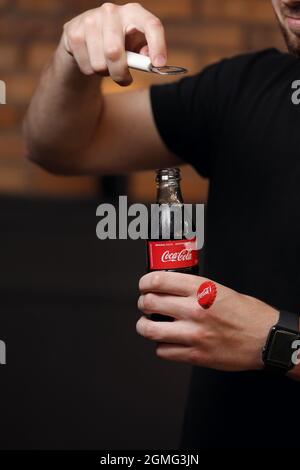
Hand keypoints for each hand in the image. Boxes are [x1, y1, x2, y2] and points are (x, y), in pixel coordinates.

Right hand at [61, 2, 166, 84]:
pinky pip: (86, 66)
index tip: (159, 65)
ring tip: (107, 66)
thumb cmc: (120, 44)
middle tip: (125, 80)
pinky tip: (92, 61)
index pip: (151, 25)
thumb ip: (145, 54)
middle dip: (120, 74)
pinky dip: (91, 72)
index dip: (157, 45)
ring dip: (105, 73)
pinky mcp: (73, 32)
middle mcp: (111, 11)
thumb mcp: (136, 46)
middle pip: (114, 52)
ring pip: (99, 64)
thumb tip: (151, 63)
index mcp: (134, 13)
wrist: (87, 38)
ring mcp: (89, 20)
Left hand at [137, 272, 278, 371]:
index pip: (159, 281)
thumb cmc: (248, 314)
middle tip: (145, 304)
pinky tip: (168, 342)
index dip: (145, 282)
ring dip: (144, 326)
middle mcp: (194, 310)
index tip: (144, 285)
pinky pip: (163, 351)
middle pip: (149, 303)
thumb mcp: (220, 289)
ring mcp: (194, 334)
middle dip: (143, 303)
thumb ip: (195, 288)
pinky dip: (161, 346)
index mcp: (201, 289)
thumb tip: (171, 288)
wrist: (266, 339)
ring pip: (149, 330)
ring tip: (147, 324)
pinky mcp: (195, 355)